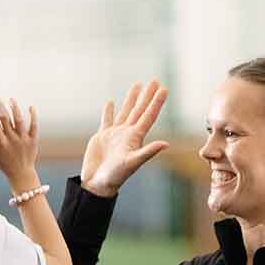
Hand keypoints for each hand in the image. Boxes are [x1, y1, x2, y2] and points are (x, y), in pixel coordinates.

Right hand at [0, 98, 40, 191]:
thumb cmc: (3, 162)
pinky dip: (33, 116)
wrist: (21, 173)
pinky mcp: (33, 140)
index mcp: (0, 143)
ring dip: (15, 108)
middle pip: (5, 119)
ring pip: (19, 120)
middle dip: (1, 107)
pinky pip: (34, 126)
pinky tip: (30, 107)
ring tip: (11, 99)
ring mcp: (23, 139)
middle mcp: (12, 140)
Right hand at [80, 81, 169, 197]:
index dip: (156, 102)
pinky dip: (108, 111)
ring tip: (137, 85)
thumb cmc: (116, 176)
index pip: (148, 116)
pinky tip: (110, 102)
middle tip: (155, 80)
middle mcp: (127, 133)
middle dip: (147, 95)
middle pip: (140, 110)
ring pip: (125, 111)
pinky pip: (107, 120)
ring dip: (131, 99)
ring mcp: (115, 134)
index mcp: (135, 137)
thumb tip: (166, 144)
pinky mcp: (102, 137)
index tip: (164, 89)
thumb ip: (148, 152)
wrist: (98, 183)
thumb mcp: (132, 163)